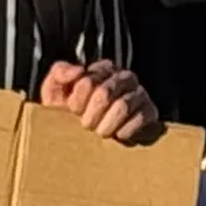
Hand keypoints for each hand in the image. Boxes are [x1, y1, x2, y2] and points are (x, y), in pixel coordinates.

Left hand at [36, 58, 160, 144]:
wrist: (89, 137)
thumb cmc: (70, 111)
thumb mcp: (55, 90)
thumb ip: (59, 73)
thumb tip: (79, 70)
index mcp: (102, 69)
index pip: (88, 82)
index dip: (77, 102)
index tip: (73, 112)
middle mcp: (124, 77)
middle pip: (104, 94)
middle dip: (91, 116)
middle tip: (87, 126)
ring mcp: (139, 94)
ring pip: (122, 107)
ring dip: (106, 125)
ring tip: (100, 132)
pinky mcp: (150, 112)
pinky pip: (139, 119)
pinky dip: (124, 131)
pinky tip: (117, 135)